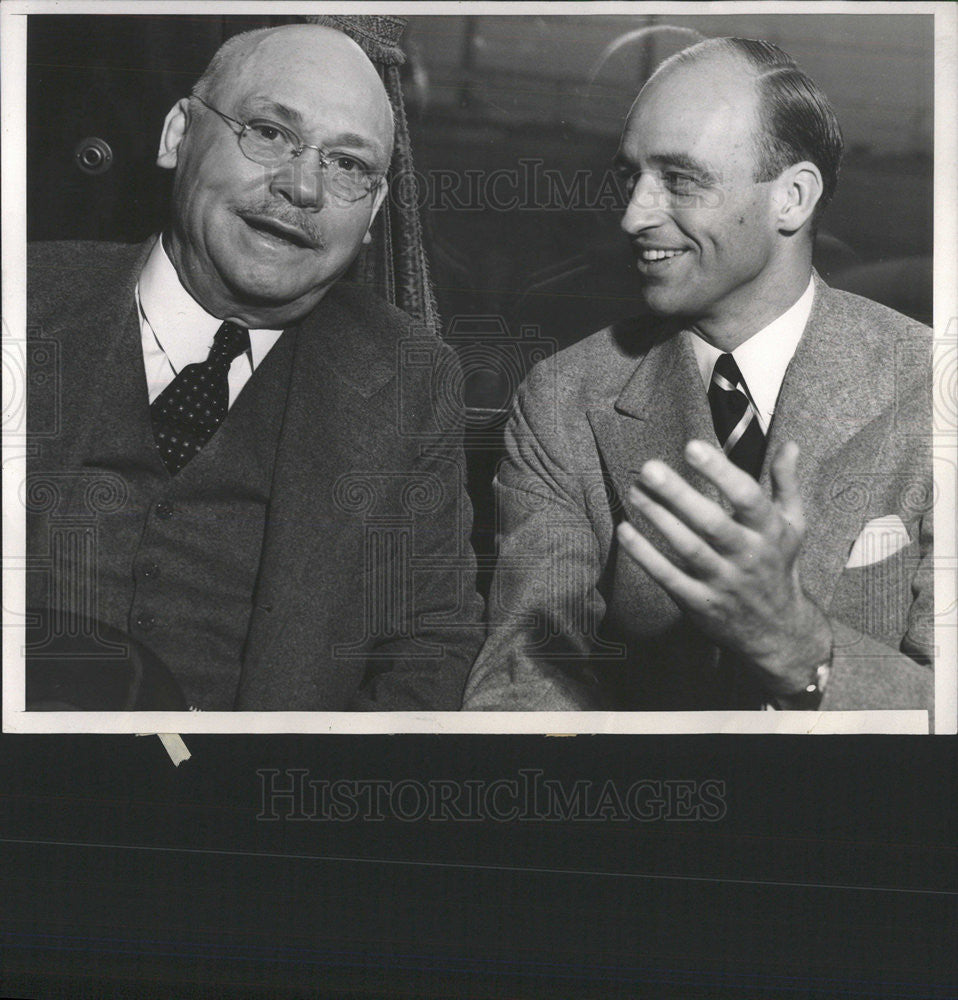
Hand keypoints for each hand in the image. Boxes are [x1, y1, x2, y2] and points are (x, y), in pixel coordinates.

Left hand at [616, 439, 831, 695]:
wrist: (778, 631)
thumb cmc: (778, 566)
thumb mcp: (793, 525)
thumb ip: (786, 484)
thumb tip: (789, 444)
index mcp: (768, 531)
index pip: (747, 497)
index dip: (720, 471)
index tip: (692, 446)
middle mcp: (747, 556)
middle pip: (712, 522)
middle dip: (679, 495)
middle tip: (649, 468)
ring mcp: (722, 581)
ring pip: (688, 548)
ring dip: (658, 519)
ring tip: (634, 491)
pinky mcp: (700, 603)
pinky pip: (668, 577)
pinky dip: (645, 556)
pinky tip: (624, 531)